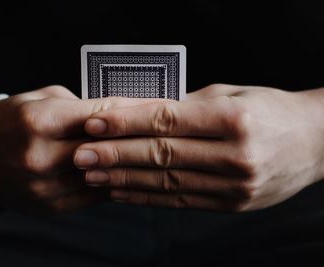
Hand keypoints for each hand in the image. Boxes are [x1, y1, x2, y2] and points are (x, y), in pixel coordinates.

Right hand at [0, 85, 163, 212]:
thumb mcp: (43, 99)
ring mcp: (45, 187)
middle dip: (140, 138)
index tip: (160, 107)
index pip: (99, 116)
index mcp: (37, 122)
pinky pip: (95, 195)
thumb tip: (123, 113)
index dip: (133, 111)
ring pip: (105, 176)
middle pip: (106, 148)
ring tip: (158, 154)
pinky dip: (115, 183)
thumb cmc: (16, 120)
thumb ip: (82, 106)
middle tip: (168, 132)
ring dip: (132, 165)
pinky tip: (132, 173)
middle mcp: (40, 157)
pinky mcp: (51, 206)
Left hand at [74, 84, 323, 211]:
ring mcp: (235, 186)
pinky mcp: (232, 204)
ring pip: (166, 182)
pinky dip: (147, 197)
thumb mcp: (230, 95)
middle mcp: (235, 156)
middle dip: (115, 155)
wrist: (315, 143)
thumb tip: (135, 112)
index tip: (93, 123)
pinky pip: (180, 201)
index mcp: (234, 119)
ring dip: (124, 180)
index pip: (166, 121)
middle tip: (80, 154)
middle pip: (161, 154)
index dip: (125, 123)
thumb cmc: (269, 110)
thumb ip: (184, 106)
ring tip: (92, 175)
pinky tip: (122, 192)